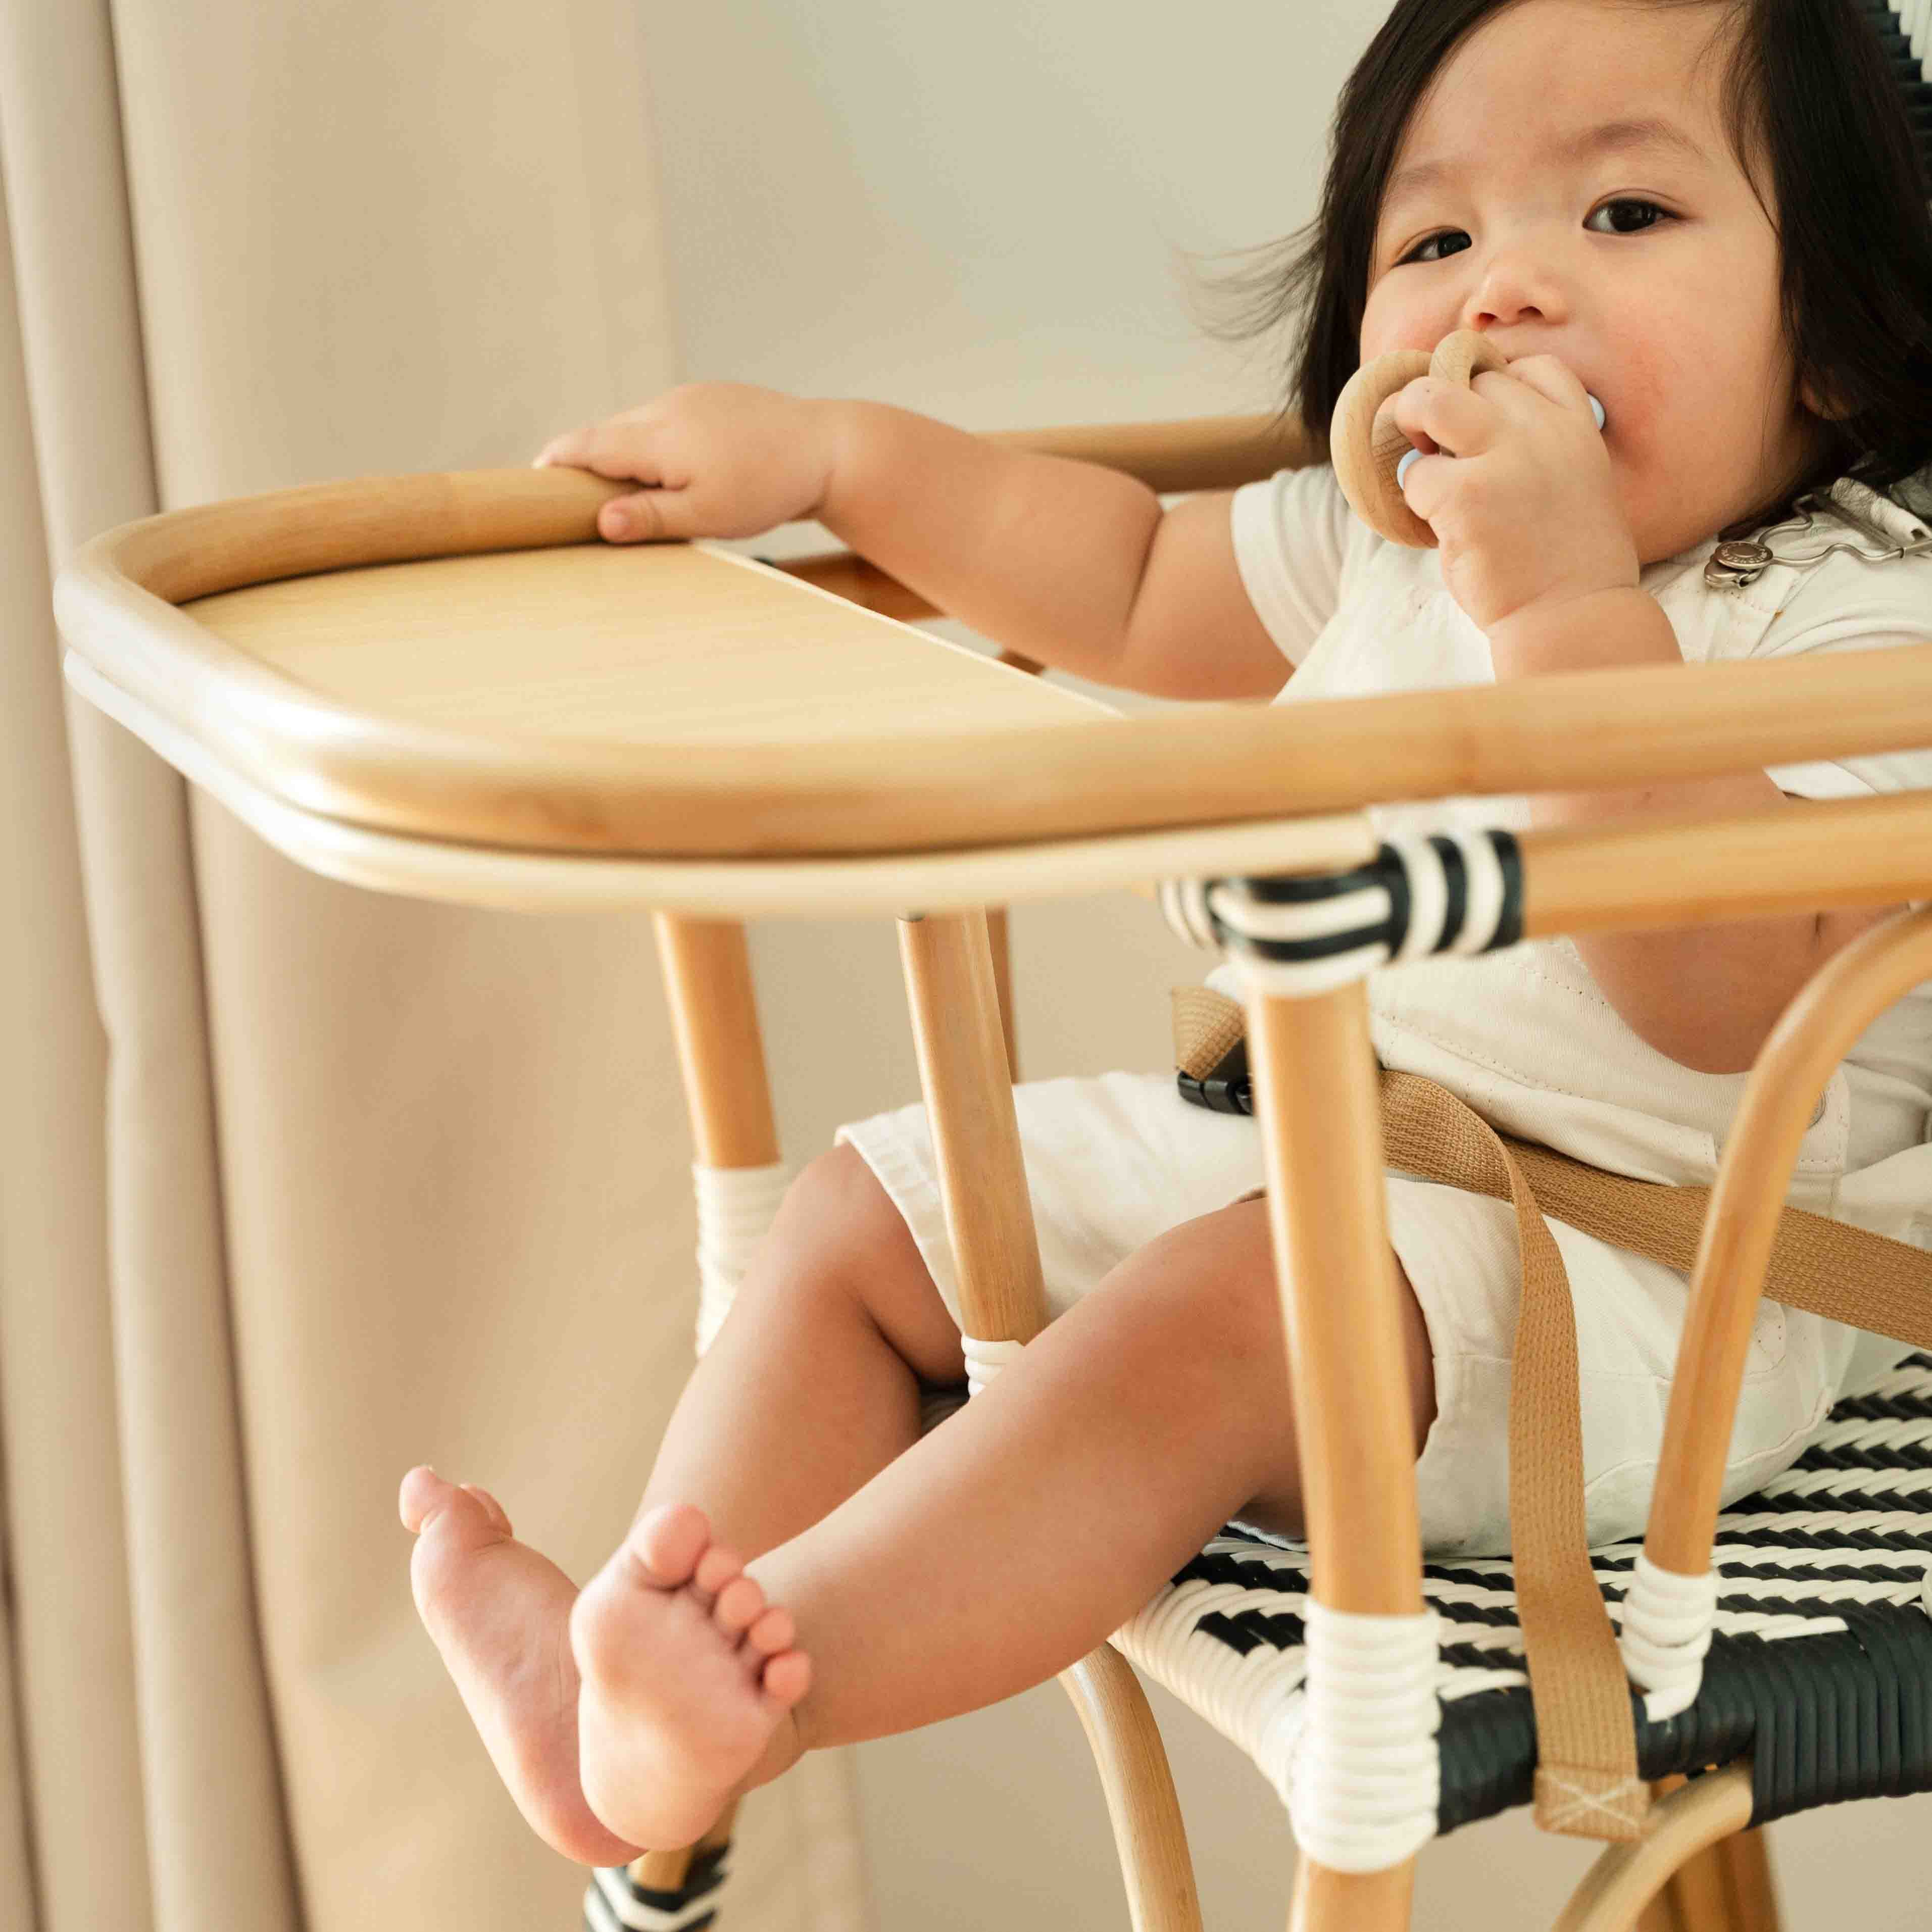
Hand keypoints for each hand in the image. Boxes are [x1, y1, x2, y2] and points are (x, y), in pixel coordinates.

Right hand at [533, 382, 840, 543]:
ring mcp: (689, 398)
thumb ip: (650, 516)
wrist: (828, 450)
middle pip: (604, 433)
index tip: (530, 481)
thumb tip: (598, 520)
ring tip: (615, 490)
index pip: (586, 446)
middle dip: (580, 459)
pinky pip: (664, 420)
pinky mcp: (709, 398)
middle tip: (560, 492)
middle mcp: (666, 408)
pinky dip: (651, 444)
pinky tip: (665, 471)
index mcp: (659, 437)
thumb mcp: (707, 514)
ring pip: (635, 426)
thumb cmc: (768, 488)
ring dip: (619, 453)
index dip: (554, 463)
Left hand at [1386, 353, 1637, 633]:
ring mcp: (1504, 457)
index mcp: (1577, 427)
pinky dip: (1414, 496)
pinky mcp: (1465, 494)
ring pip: (1432, 400)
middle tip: (1429, 438)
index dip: (1498, 385)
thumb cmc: (1564, 564)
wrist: (1572, 615)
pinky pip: (1415, 473)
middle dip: (1447, 404)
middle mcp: (1542, 431)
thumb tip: (1460, 432)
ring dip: (1409, 417)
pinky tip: (1436, 522)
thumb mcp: (1570, 487)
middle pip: (1475, 380)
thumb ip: (1532, 450)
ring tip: (1413, 451)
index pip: (1534, 369)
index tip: (1483, 420)